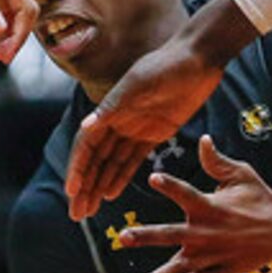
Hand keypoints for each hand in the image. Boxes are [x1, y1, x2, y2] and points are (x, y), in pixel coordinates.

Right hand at [64, 28, 230, 219]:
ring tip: (88, 211)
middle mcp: (118, 120)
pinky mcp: (154, 134)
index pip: (87, 144)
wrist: (199, 59)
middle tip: (76, 213)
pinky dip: (120, 177)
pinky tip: (110, 194)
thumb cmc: (168, 65)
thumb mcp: (140, 83)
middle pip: (95, 159)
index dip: (79, 168)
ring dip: (98, 186)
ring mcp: (135, 128)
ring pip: (110, 164)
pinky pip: (132, 161)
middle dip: (84, 186)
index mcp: (110, 108)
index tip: (73, 191)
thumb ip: (115, 107)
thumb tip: (87, 126)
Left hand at [119, 138, 271, 272]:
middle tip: (124, 237)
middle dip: (147, 236)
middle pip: (171, 235)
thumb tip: (202, 139)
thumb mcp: (241, 175)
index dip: (170, 185)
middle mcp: (207, 232)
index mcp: (211, 206)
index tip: (153, 177)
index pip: (186, 193)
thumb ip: (216, 161)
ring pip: (180, 268)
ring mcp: (212, 255)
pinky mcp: (219, 271)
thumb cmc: (260, 198)